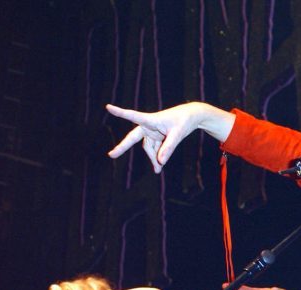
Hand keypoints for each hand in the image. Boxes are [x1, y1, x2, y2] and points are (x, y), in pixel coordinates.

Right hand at [106, 102, 231, 172]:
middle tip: (111, 155)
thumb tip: (160, 162)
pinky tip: (158, 167)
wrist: (192, 116)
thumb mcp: (178, 134)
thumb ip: (168, 148)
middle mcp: (148, 125)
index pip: (133, 116)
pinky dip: (157, 157)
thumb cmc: (184, 120)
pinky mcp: (157, 137)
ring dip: (152, 158)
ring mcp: (152, 132)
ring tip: (158, 170)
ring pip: (148, 148)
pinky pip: (154, 149)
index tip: (108, 107)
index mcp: (151, 119)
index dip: (120, 113)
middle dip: (123, 147)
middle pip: (133, 138)